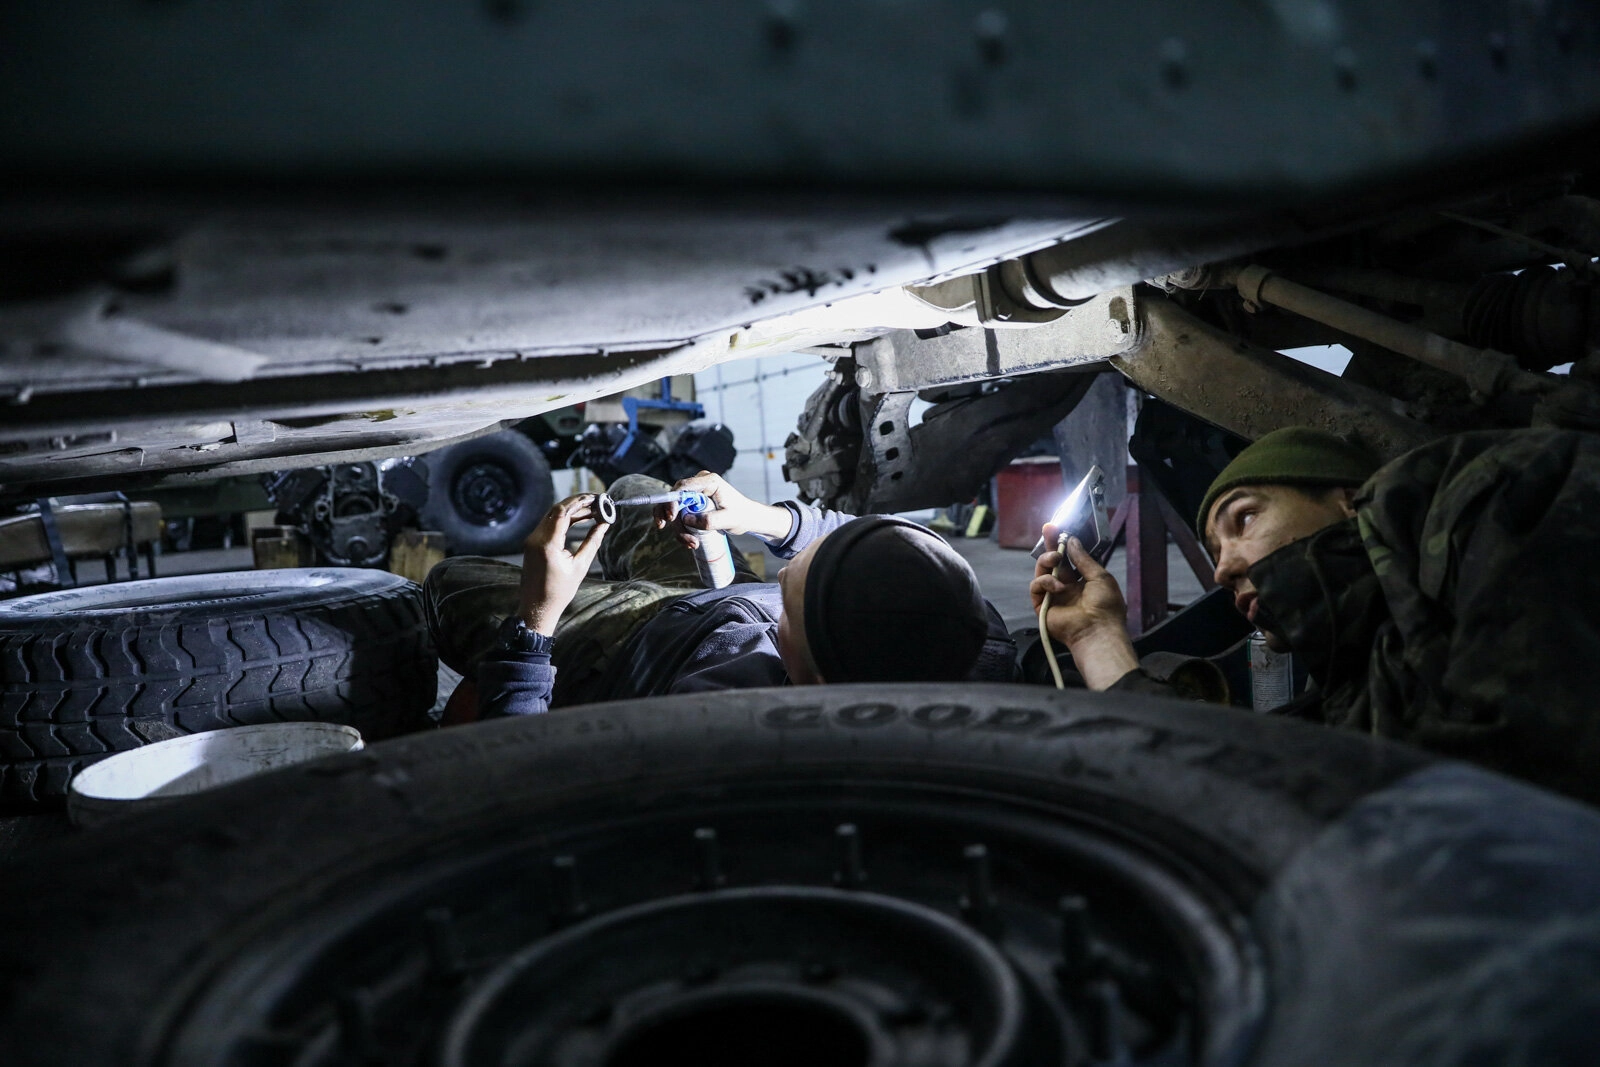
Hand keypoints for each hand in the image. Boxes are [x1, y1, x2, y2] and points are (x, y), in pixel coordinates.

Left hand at [518, 494, 609, 634]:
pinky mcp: (532, 543)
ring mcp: (532, 540)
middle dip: (577, 502)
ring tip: (592, 509)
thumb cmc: (559, 591)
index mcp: (547, 543)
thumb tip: (604, 524)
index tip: (596, 498)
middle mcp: (536, 538)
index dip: (580, 501)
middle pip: (557, 510)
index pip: (563, 512)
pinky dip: (564, 520)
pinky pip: (549, 524)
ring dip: (572, 510)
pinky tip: (580, 519)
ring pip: (553, 515)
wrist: (537, 607)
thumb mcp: (580, 566)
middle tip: (597, 501)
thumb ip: (592, 542)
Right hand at [654, 470, 791, 548]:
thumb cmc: (742, 514)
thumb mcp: (728, 519)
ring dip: (679, 529)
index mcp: (709, 481)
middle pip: (675, 500)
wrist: (747, 517)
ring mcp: (694, 493)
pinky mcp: (692, 503)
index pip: (683, 487)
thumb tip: (687, 520)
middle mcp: (699, 484)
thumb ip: (709, 520)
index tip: (671, 518)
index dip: (673, 501)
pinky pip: (680, 515)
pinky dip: (681, 528)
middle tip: (685, 540)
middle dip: (676, 522)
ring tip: (692, 544)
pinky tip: (690, 541)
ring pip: (675, 510)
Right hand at [1029, 525, 1138, 688]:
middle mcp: (1066, 588)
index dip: (1062, 544)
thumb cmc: (1106, 607)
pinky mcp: (1042, 607)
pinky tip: (1058, 586)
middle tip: (1048, 530)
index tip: (1057, 529)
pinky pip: (1036, 587)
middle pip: (1052, 563)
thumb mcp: (1100, 576)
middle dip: (1049, 545)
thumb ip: (1083, 558)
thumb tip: (1072, 541)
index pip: (1068, 559)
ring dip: (1047, 560)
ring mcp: (1053, 597)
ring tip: (1055, 558)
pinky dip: (1044, 582)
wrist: (1098, 630)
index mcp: (1081, 582)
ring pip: (1041, 572)